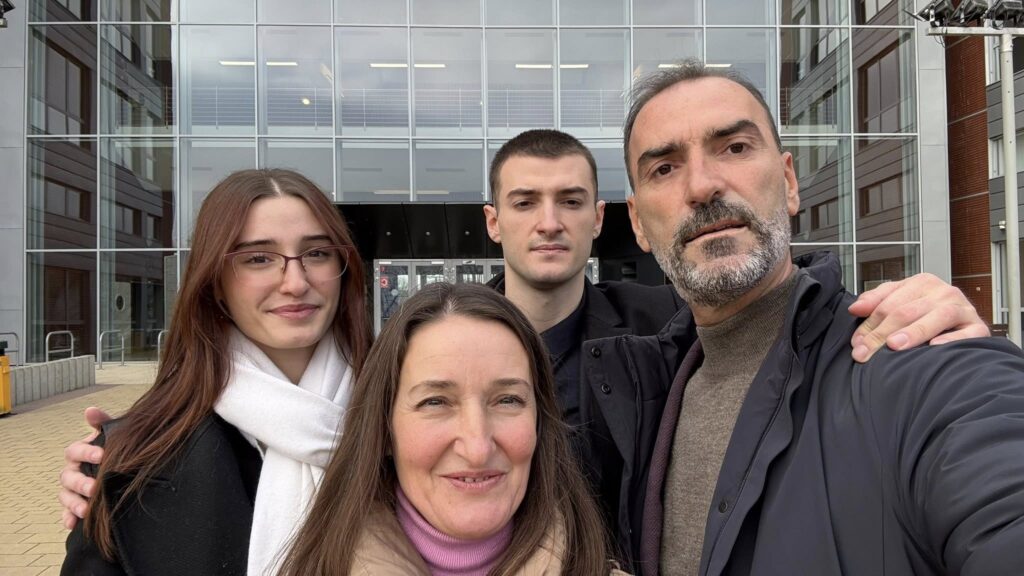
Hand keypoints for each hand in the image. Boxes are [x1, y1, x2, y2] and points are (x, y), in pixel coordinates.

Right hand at [59, 407, 110, 529]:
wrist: (121, 469)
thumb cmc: (113, 450)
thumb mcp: (111, 436)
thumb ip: (103, 423)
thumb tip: (90, 410)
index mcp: (78, 453)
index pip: (75, 451)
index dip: (86, 452)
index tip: (102, 455)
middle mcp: (72, 470)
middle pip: (68, 476)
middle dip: (80, 483)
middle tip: (94, 487)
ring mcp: (71, 489)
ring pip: (65, 496)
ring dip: (74, 503)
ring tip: (86, 510)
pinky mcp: (74, 505)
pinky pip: (66, 513)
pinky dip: (68, 518)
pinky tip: (72, 524)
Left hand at [848, 273, 989, 362]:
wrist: (964, 324)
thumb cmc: (928, 314)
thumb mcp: (900, 301)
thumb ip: (876, 301)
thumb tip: (855, 308)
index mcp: (922, 283)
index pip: (888, 303)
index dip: (869, 324)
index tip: (856, 344)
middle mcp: (943, 292)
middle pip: (906, 312)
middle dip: (882, 334)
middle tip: (865, 353)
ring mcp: (962, 309)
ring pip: (935, 317)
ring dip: (913, 332)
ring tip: (894, 346)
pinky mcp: (977, 327)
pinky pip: (967, 333)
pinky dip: (951, 339)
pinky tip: (934, 347)